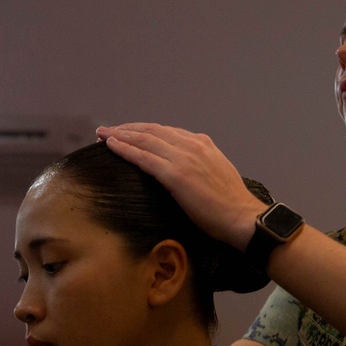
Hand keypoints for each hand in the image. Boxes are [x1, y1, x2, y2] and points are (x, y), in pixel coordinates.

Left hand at [96, 123, 266, 250]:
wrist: (242, 217)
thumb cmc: (231, 204)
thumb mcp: (217, 173)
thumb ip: (201, 164)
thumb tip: (187, 169)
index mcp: (202, 144)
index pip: (166, 131)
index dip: (143, 130)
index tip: (127, 132)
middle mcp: (192, 145)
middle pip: (151, 130)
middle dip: (127, 128)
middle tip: (107, 130)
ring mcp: (183, 158)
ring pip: (144, 139)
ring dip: (120, 135)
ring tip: (103, 135)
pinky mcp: (176, 175)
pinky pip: (144, 157)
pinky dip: (125, 149)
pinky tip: (111, 145)